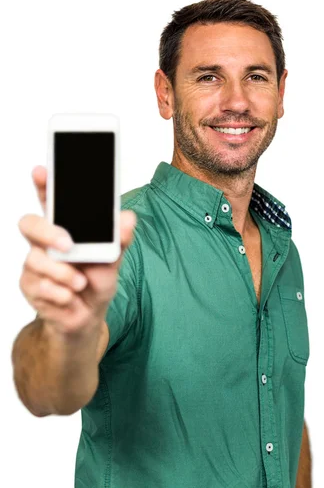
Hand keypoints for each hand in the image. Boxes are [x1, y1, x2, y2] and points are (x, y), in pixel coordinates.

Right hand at [18, 165, 136, 334]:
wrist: (87, 316)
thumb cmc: (97, 280)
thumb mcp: (114, 260)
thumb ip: (120, 239)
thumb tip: (129, 218)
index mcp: (64, 228)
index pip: (50, 200)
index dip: (43, 184)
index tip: (42, 171)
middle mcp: (44, 242)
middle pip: (29, 224)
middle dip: (47, 232)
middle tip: (68, 245)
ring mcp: (34, 263)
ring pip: (36, 260)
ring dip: (63, 274)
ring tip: (80, 284)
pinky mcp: (30, 286)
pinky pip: (40, 285)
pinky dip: (61, 294)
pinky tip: (70, 297)